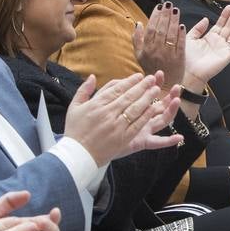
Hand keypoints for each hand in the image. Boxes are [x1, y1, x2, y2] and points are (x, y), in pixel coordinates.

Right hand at [63, 73, 182, 164]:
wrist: (77, 155)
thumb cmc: (75, 131)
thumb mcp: (74, 107)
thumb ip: (83, 90)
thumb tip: (92, 76)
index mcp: (96, 104)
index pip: (117, 89)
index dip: (130, 81)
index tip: (139, 76)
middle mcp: (107, 113)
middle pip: (129, 96)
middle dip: (142, 86)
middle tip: (152, 79)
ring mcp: (116, 126)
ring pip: (135, 108)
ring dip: (147, 98)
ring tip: (156, 89)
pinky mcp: (123, 138)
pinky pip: (137, 124)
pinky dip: (146, 115)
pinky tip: (153, 107)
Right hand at [132, 3, 185, 80]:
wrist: (162, 85)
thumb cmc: (150, 68)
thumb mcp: (139, 55)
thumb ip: (137, 39)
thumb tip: (138, 23)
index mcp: (146, 48)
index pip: (151, 29)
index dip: (155, 16)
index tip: (159, 6)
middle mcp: (156, 50)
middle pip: (161, 29)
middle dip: (165, 15)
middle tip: (169, 4)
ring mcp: (168, 54)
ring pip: (171, 35)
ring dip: (174, 21)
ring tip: (176, 10)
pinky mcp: (179, 59)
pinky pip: (180, 44)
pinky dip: (181, 34)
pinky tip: (182, 25)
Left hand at [182, 5, 229, 87]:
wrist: (187, 72)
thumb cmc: (186, 58)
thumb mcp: (190, 38)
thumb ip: (198, 28)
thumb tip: (206, 19)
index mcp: (210, 38)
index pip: (220, 24)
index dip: (225, 15)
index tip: (229, 6)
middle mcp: (218, 42)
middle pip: (229, 27)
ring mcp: (223, 49)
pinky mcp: (227, 56)